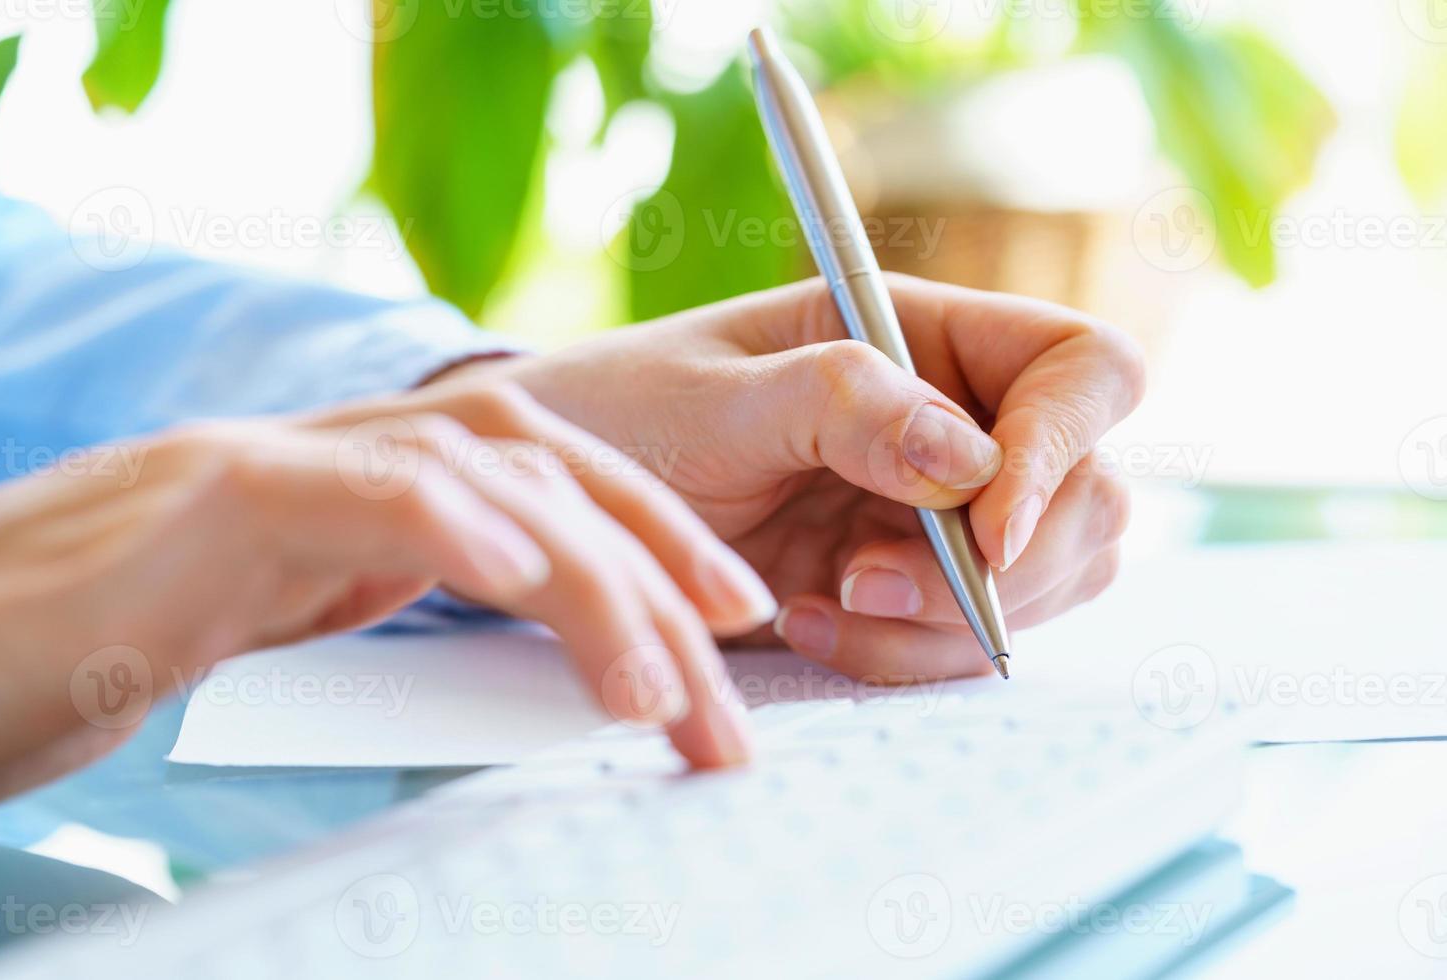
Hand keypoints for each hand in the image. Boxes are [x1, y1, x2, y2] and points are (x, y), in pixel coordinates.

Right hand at [0, 403, 772, 800]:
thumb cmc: (94, 649)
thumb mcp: (281, 632)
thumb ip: (390, 609)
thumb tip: (531, 653)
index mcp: (365, 488)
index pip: (546, 482)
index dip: (654, 539)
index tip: (731, 624)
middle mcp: (337, 456)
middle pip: (542, 472)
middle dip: (656, 576)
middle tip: (725, 692)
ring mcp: (271, 465)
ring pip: (475, 473)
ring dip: (588, 572)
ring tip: (657, 678)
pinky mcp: (204, 501)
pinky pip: (351, 490)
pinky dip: (443, 522)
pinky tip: (514, 573)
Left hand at [417, 274, 1145, 680]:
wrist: (565, 504)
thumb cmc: (625, 414)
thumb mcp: (716, 397)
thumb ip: (843, 405)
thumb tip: (977, 462)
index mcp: (924, 335)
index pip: (1081, 368)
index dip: (1066, 443)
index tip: (988, 524)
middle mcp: (954, 423)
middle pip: (1088, 497)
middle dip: (1001, 567)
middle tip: (868, 583)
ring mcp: (939, 513)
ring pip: (1043, 584)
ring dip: (945, 623)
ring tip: (823, 602)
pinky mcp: (908, 589)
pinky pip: (965, 643)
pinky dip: (899, 657)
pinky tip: (806, 624)